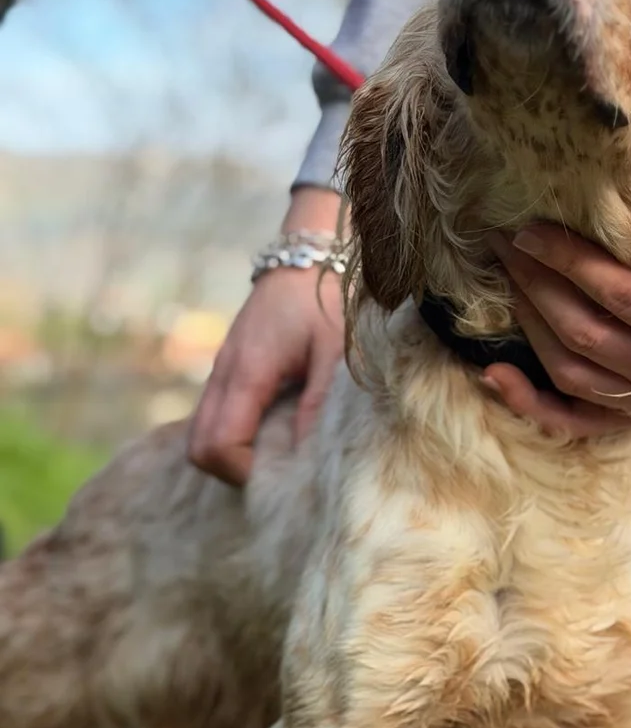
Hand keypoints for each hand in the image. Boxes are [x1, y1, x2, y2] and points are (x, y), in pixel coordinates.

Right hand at [188, 188, 346, 485]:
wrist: (308, 256)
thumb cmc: (325, 300)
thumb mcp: (335, 353)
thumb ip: (319, 404)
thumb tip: (307, 461)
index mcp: (246, 371)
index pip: (215, 447)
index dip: (244, 472)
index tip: (284, 472)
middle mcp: (223, 374)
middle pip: (198, 449)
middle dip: (234, 470)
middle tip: (283, 468)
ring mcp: (221, 372)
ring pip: (203, 435)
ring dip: (236, 453)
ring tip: (284, 448)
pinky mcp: (229, 371)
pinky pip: (217, 417)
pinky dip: (238, 434)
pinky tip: (279, 427)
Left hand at [482, 220, 630, 436]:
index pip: (615, 292)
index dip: (567, 261)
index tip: (527, 232)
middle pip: (581, 328)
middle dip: (536, 283)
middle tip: (504, 246)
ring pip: (567, 369)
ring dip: (529, 325)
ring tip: (507, 283)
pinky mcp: (622, 424)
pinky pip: (567, 421)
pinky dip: (527, 401)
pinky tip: (493, 373)